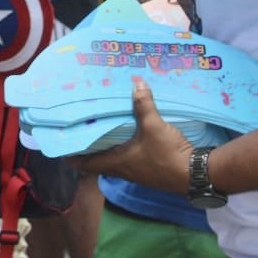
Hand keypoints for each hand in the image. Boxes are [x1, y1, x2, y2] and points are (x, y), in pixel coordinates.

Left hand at [69, 78, 194, 194]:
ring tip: (102, 130)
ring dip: (106, 148)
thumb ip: (143, 104)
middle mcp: (122, 170)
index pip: (85, 164)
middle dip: (88, 148)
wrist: (195, 174)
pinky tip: (128, 137)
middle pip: (97, 162)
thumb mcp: (154, 126)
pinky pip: (128, 160)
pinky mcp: (148, 171)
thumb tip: (136, 82)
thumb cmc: (167, 154)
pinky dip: (123, 150)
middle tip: (82, 130)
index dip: (72, 156)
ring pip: (113, 161)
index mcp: (116, 163)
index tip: (63, 144)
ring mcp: (136, 173)